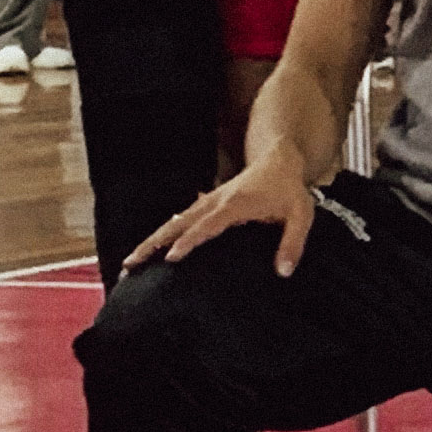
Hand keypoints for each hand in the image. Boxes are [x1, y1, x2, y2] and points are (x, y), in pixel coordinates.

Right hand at [130, 150, 318, 277]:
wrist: (278, 159)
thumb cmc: (288, 189)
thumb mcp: (301, 215)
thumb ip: (292, 243)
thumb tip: (283, 272)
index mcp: (235, 205)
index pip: (208, 225)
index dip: (190, 240)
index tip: (170, 257)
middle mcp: (215, 203)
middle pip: (178, 224)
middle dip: (153, 243)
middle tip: (130, 264)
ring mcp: (207, 202)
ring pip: (173, 222)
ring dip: (151, 240)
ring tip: (130, 262)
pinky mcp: (205, 204)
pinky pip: (180, 221)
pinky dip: (162, 234)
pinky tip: (148, 250)